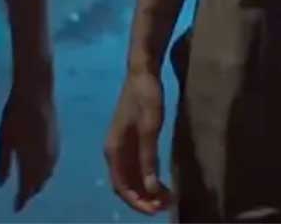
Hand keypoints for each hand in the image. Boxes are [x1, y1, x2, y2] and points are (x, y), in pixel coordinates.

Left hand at [0, 75, 58, 211]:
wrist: (36, 92)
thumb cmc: (14, 114)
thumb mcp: (3, 140)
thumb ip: (2, 164)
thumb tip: (1, 184)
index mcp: (29, 160)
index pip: (26, 188)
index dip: (21, 200)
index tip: (16, 208)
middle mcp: (44, 159)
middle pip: (39, 183)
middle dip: (30, 192)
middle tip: (21, 198)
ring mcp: (54, 150)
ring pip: (48, 175)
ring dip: (39, 183)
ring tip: (30, 187)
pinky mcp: (58, 142)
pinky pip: (52, 165)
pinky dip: (45, 172)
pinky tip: (40, 170)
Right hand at [104, 69, 171, 214]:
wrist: (142, 72)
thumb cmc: (146, 97)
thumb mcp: (150, 128)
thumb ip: (149, 158)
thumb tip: (150, 189)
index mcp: (114, 150)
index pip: (122, 186)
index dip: (138, 202)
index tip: (156, 210)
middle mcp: (114, 152)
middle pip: (125, 185)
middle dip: (143, 199)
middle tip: (165, 207)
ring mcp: (122, 146)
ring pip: (131, 178)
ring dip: (146, 191)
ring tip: (166, 199)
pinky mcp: (131, 141)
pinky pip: (136, 168)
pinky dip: (147, 179)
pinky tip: (161, 183)